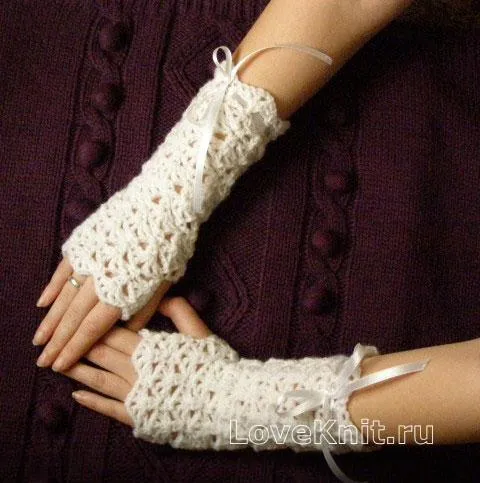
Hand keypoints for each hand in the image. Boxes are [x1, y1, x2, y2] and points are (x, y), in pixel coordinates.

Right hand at [33, 255, 171, 371]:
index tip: (59, 365)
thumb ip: (143, 312)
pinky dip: (52, 288)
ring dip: (50, 320)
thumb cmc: (167, 251)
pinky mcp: (83, 246)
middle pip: (73, 317)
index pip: (91, 329)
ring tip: (39, 339)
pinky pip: (63, 271)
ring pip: (64, 297)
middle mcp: (99, 282)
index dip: (74, 349)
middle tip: (42, 360)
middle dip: (57, 342)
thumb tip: (126, 333)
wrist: (161, 209)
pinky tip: (42, 304)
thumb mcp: (162, 286)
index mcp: (121, 295)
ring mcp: (88, 262)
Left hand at [58, 296, 210, 425]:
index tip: (78, 319)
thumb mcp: (199, 331)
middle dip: (80, 346)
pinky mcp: (136, 415)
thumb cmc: (212, 364)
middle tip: (60, 341)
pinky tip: (76, 396)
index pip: (113, 333)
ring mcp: (133, 394)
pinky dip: (90, 401)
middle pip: (100, 354)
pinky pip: (107, 408)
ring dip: (77, 371)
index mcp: (148, 347)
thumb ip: (179, 310)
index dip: (94, 326)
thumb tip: (160, 296)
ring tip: (59, 365)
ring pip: (97, 379)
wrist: (223, 401)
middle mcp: (135, 369)